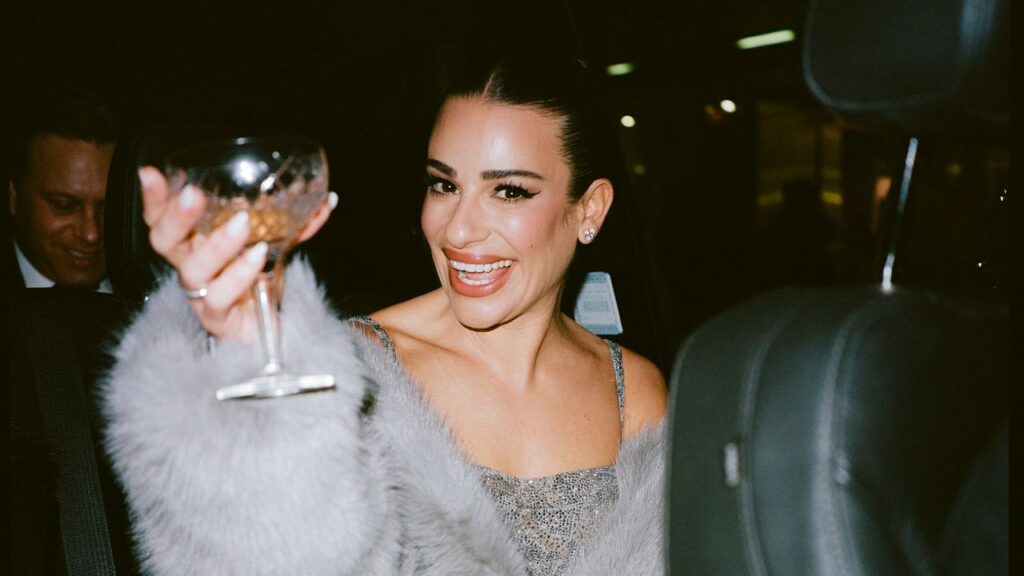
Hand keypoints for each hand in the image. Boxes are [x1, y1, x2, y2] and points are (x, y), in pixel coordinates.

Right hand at [139, 167, 334, 341]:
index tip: (151, 173)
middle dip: (176, 216)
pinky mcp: (217, 319)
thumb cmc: (263, 283)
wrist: (274, 330)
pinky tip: (257, 256)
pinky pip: (218, 297)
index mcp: (196, 243)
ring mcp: (201, 294)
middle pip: (165, 242)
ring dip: (217, 244)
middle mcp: (192, 267)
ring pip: (193, 270)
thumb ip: (297, 223)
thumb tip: (327, 200)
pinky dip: (238, 275)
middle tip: (194, 195)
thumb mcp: (278, 246)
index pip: (163, 218)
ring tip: (243, 224)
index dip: (154, 198)